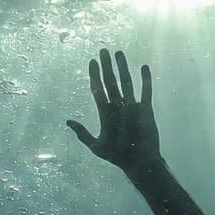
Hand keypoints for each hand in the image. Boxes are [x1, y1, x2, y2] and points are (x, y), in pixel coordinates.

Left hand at [67, 49, 162, 172]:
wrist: (138, 164)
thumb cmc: (117, 156)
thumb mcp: (96, 146)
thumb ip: (83, 133)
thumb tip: (68, 121)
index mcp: (106, 113)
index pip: (98, 89)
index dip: (94, 75)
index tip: (92, 62)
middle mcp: (118, 107)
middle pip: (111, 81)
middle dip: (106, 66)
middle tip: (103, 50)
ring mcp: (132, 107)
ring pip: (126, 82)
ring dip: (122, 67)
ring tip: (119, 52)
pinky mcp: (146, 110)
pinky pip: (146, 92)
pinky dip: (145, 80)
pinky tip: (143, 67)